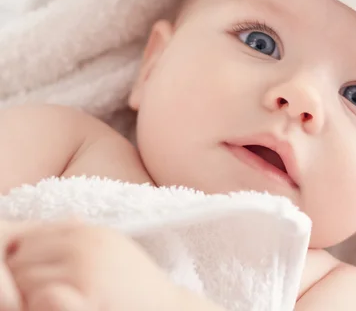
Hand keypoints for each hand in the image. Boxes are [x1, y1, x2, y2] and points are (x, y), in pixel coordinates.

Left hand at [4, 220, 183, 310]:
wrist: (167, 309)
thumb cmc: (138, 286)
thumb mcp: (115, 248)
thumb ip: (87, 235)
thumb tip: (66, 220)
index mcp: (89, 232)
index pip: (29, 239)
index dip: (26, 262)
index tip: (40, 280)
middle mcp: (86, 245)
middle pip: (21, 260)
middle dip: (23, 281)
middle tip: (45, 296)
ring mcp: (86, 269)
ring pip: (25, 282)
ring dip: (30, 298)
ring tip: (57, 304)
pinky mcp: (88, 297)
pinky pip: (41, 297)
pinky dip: (41, 306)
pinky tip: (63, 308)